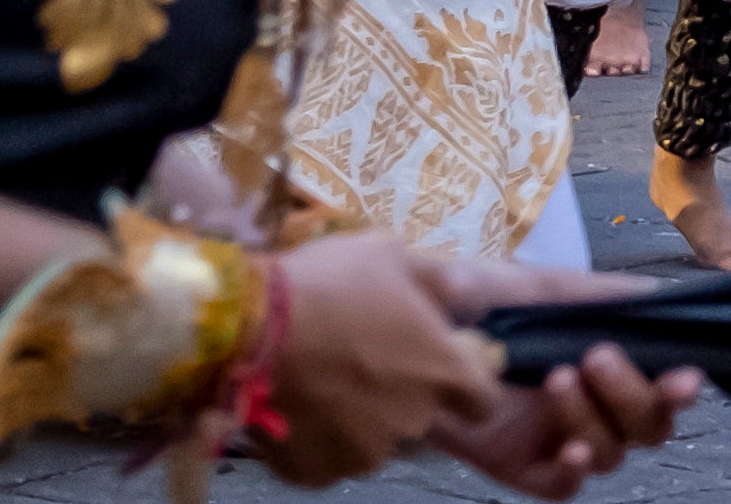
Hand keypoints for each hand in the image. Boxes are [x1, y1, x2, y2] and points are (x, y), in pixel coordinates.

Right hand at [253, 231, 510, 482]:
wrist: (248, 328)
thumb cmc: (331, 283)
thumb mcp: (395, 257)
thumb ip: (444, 283)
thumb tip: (479, 301)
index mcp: (444, 372)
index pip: (482, 401)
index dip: (466, 386)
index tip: (441, 367)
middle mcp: (413, 422)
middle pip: (422, 418)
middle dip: (404, 396)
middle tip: (367, 362)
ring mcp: (362, 453)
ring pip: (375, 442)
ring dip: (362, 421)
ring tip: (326, 383)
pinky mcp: (314, 473)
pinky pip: (327, 460)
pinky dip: (318, 442)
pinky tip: (300, 407)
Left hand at [398, 258, 700, 499]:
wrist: (416, 342)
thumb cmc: (485, 310)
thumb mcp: (540, 288)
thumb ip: (598, 293)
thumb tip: (656, 295)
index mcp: (613, 363)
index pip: (667, 385)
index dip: (682, 387)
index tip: (685, 375)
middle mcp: (597, 407)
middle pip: (649, 425)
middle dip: (632, 393)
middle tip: (596, 356)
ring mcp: (561, 439)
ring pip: (610, 453)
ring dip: (594, 419)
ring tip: (557, 379)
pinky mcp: (525, 468)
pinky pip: (565, 486)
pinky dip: (573, 470)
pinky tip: (566, 449)